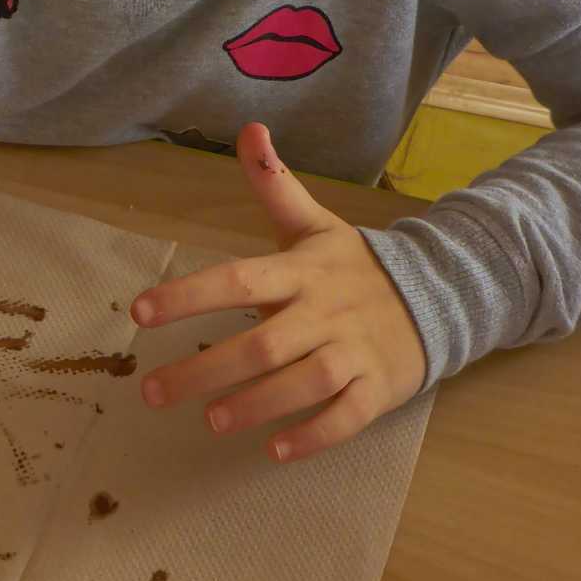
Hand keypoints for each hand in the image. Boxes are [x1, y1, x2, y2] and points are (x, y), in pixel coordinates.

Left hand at [131, 123, 426, 462]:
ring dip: (256, 404)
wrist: (440, 293)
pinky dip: (314, 435)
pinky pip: (347, 416)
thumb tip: (249, 128)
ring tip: (210, 421)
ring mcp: (355, 351)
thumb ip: (275, 184)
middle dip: (205, 369)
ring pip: (304, 382)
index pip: (237, 279)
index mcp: (301, 272)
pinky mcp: (379, 387)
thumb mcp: (315, 224)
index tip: (139, 312)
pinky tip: (277, 451)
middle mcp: (324, 312)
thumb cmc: (356, 266)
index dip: (188, 295)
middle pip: (262, 344)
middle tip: (152, 393)